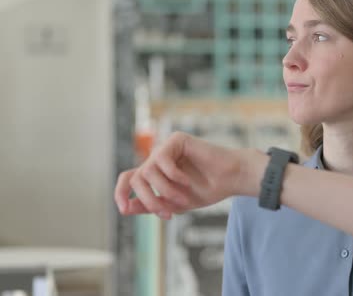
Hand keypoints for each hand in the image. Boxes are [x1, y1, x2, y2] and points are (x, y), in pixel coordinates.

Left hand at [114, 132, 243, 219]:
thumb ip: (150, 205)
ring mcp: (166, 149)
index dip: (120, 193)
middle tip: (167, 213)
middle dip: (148, 199)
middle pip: (136, 179)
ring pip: (147, 171)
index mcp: (156, 174)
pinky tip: (187, 181)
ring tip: (183, 199)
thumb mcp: (174, 204)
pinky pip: (161, 158)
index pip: (128, 179)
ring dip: (164, 190)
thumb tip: (125, 208)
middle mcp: (158, 160)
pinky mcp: (176, 140)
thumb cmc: (207, 190)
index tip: (124, 209)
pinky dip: (173, 175)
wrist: (230, 179)